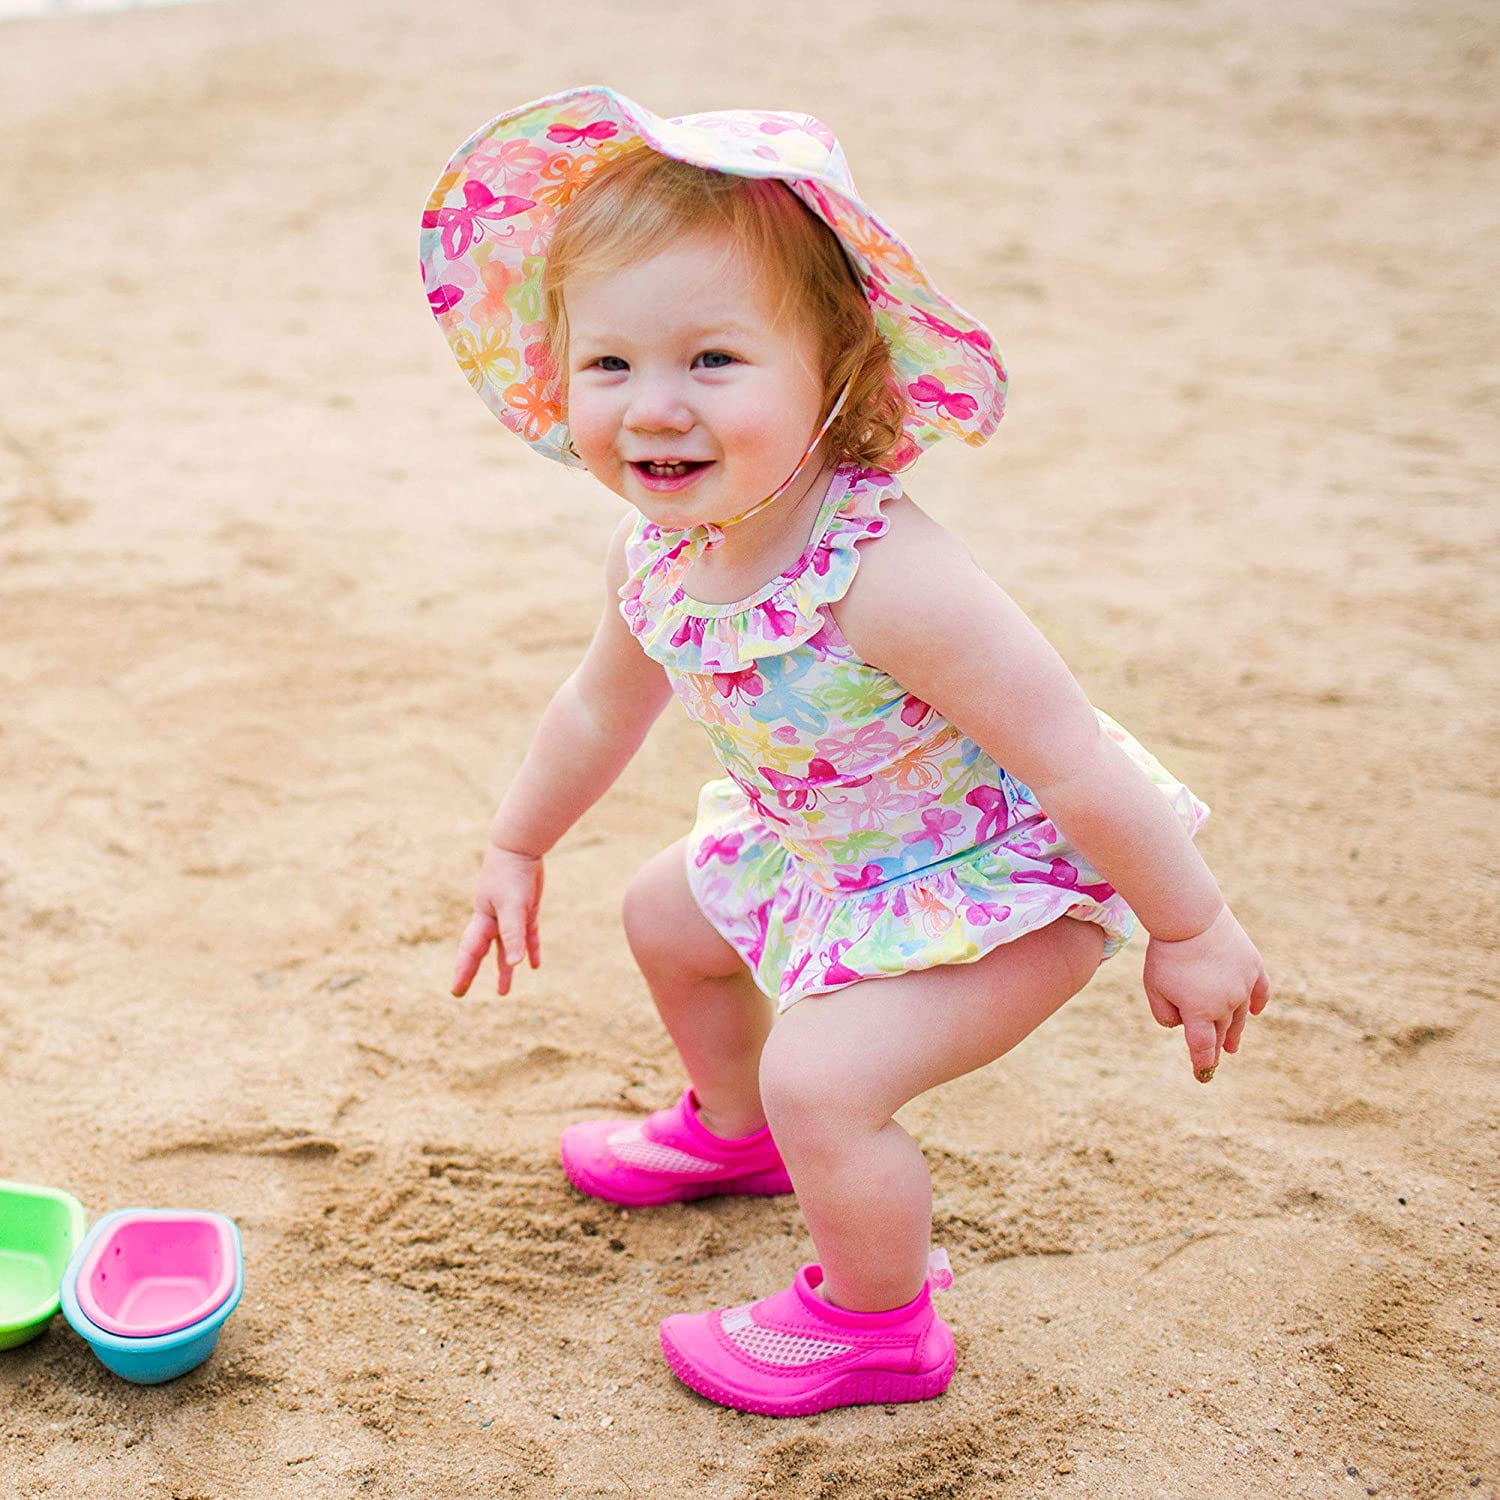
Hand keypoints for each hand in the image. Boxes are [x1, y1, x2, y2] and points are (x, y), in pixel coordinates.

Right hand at [451, 844, 543, 997]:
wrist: (520, 846)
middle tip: (462, 993)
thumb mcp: (513, 906)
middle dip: (472, 971)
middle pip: (481, 952)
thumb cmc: (511, 875)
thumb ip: (513, 934)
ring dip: (504, 967)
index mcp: (483, 919)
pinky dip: (529, 948)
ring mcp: (510, 914)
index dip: (463, 972)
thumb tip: (517, 964)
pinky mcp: (526, 909)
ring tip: (502, 991)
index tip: (456, 991)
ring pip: (506, 947)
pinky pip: (527, 934)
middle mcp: (493, 919)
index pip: (470, 952)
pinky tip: (533, 965)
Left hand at [1143, 904, 1270, 1082]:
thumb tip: (1180, 1025)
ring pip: (1240, 1015)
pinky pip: (1260, 990)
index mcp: (1199, 1013)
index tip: (1202, 1074)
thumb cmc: (1167, 953)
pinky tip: (1256, 1010)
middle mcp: (1226, 1004)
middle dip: (1216, 1046)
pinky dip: (1258, 1002)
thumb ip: (1164, 1012)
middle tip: (1215, 1059)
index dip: (1202, 1062)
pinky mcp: (1252, 966)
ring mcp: (1243, 986)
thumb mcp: (1154, 986)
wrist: (1191, 917)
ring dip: (1236, 1031)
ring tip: (1232, 1046)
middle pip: (1220, 1031)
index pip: (1202, 1046)